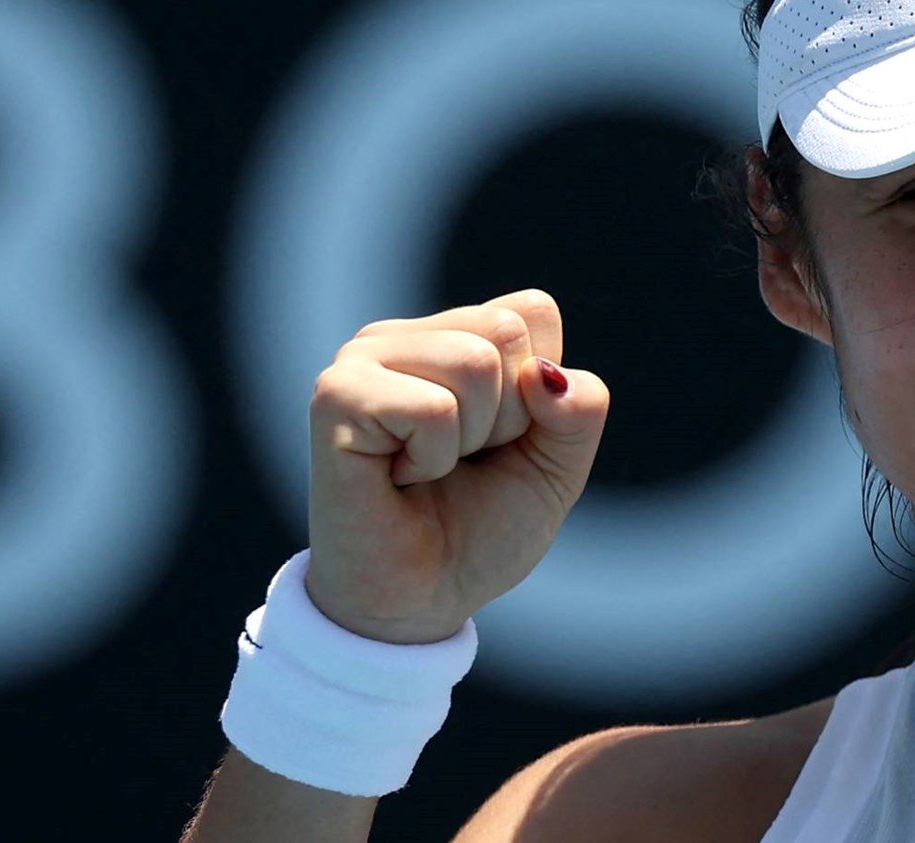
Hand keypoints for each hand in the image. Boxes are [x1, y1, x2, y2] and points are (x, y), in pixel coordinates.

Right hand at [300, 289, 610, 643]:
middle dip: (506, 418)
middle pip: (505, 332)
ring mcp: (361, 360)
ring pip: (473, 363)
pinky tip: (397, 479)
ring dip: (470, 440)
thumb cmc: (479, 531)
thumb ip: (579, 411)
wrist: (420, 602)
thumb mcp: (557, 467)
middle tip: (458, 463)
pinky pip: (434, 409)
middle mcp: (399, 336)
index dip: (539, 393)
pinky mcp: (335, 397)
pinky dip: (433, 459)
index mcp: (448, 335)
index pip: (532, 311)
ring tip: (426, 470)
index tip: (496, 443)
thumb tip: (546, 375)